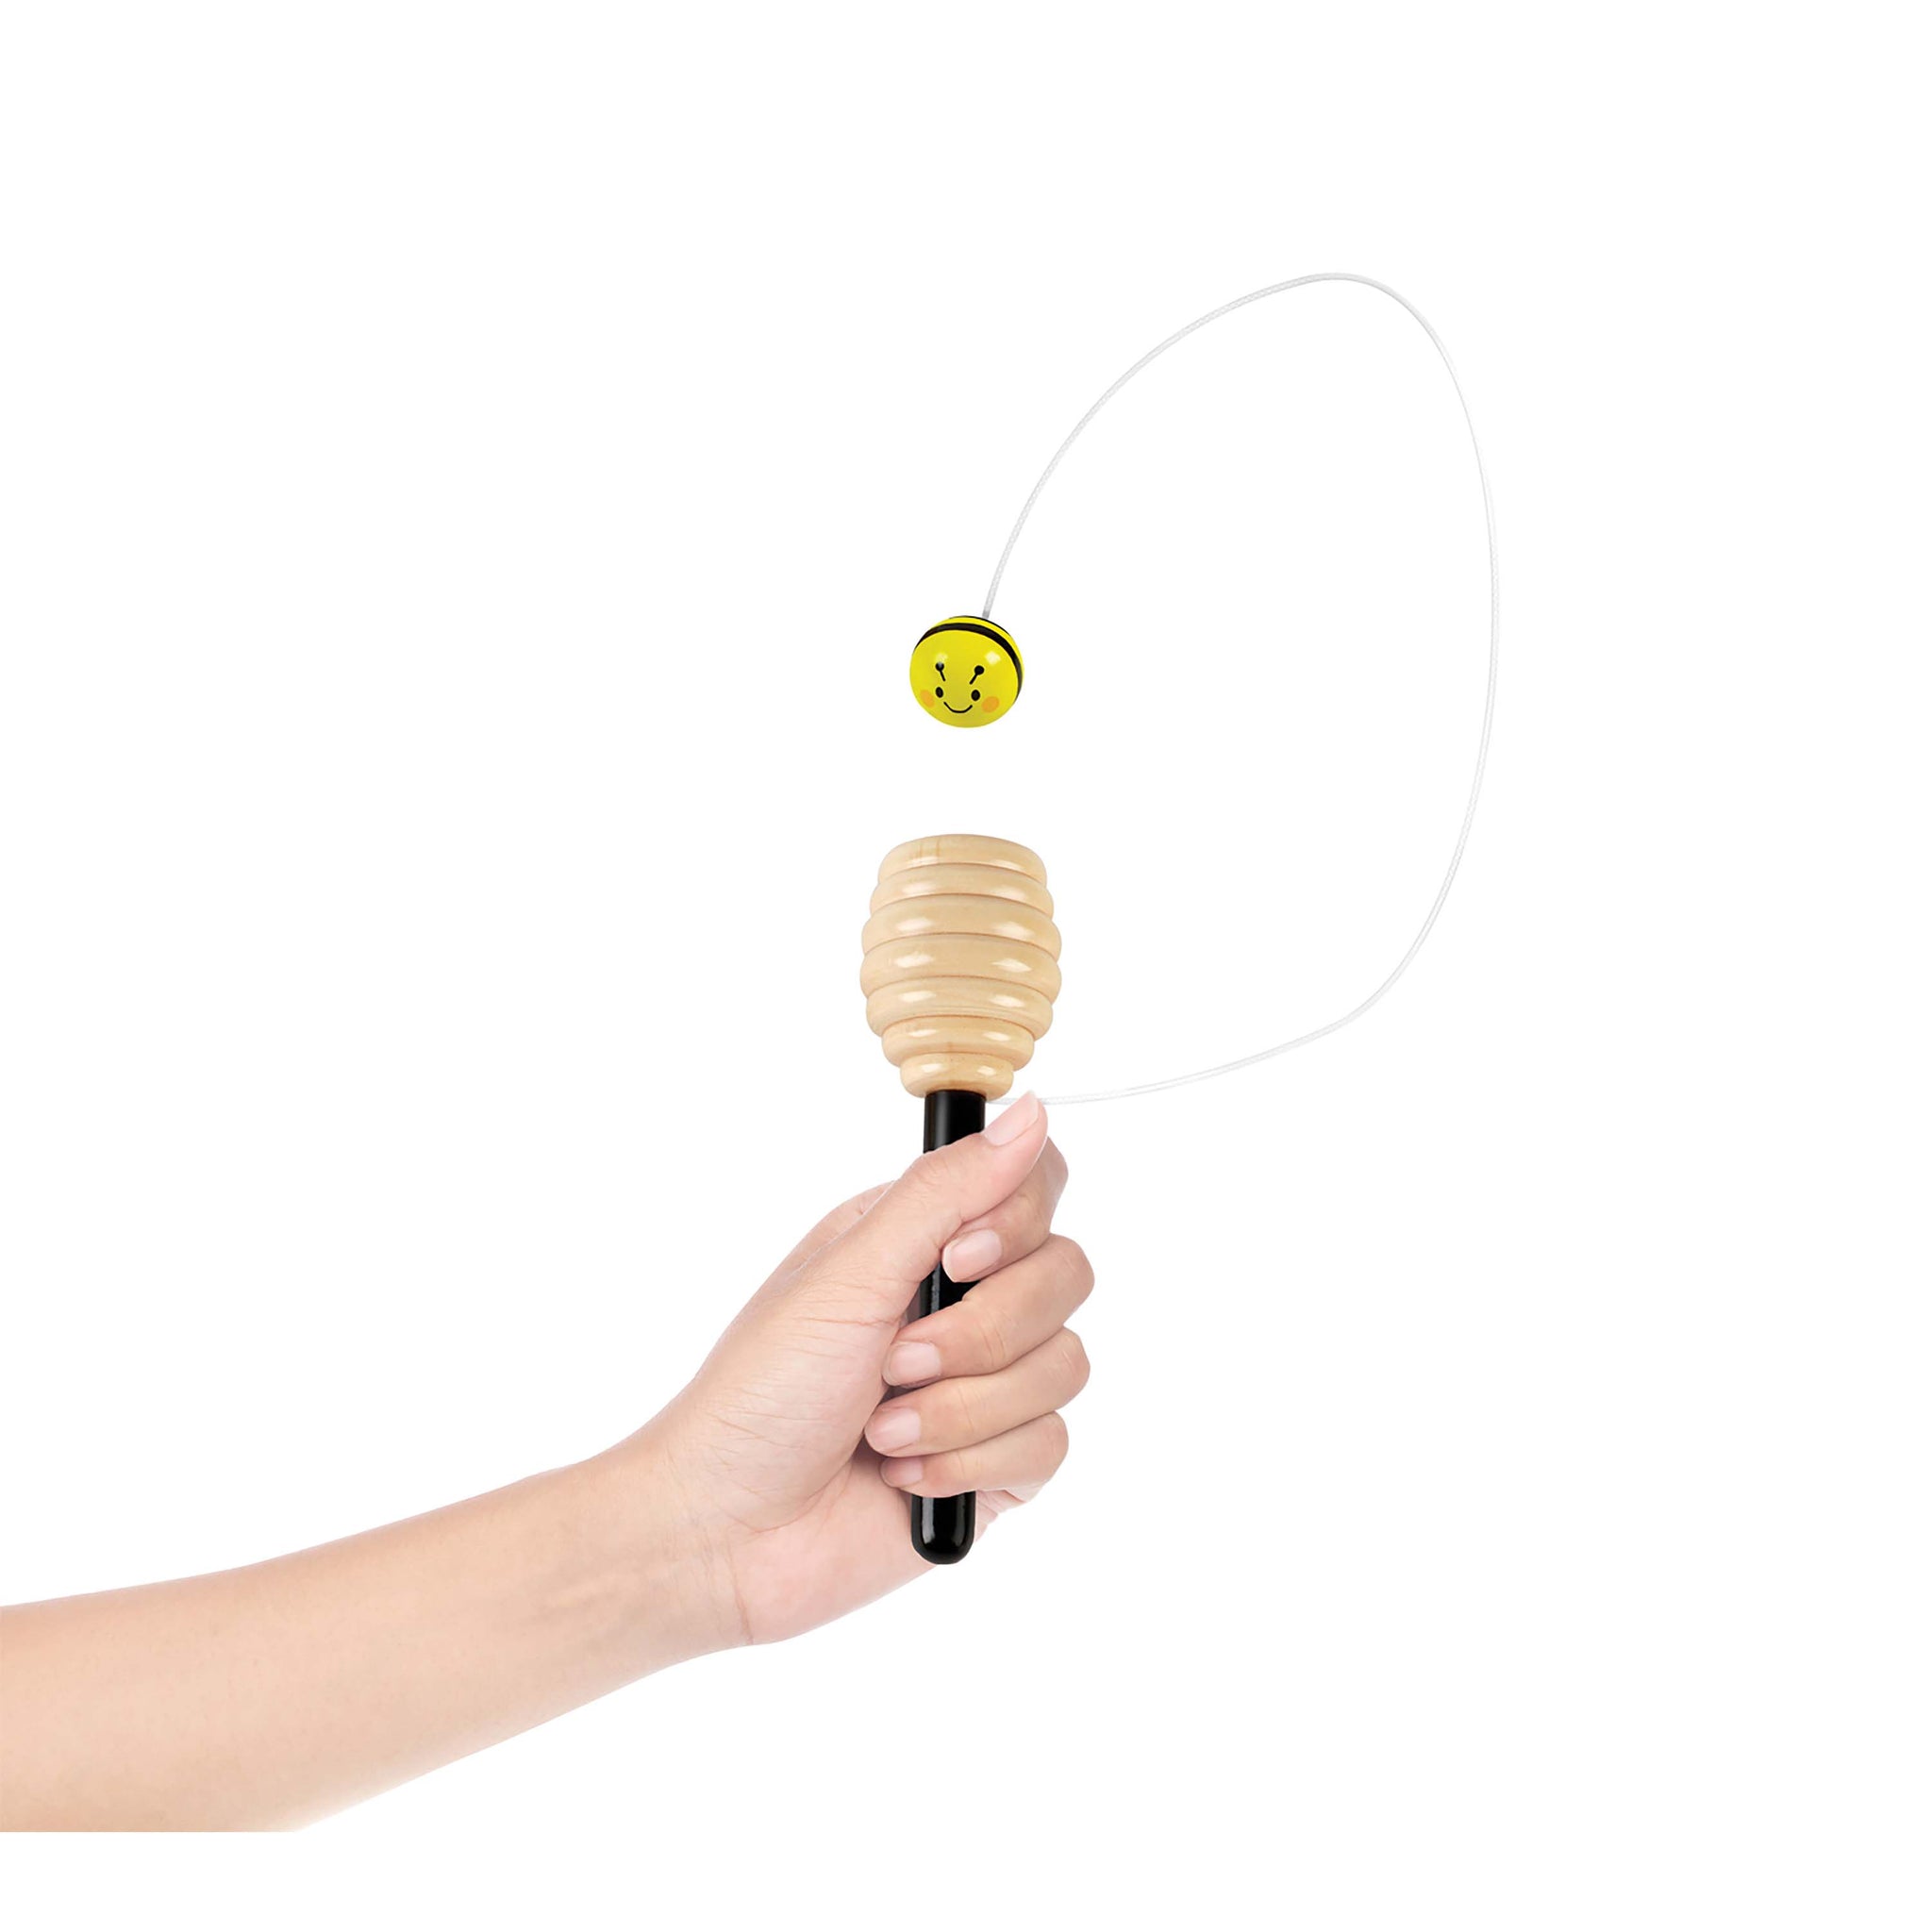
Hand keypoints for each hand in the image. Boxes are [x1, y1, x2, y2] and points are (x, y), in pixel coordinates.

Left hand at [629, 1093, 1091, 1644]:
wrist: (724, 1536)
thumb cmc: (758, 1394)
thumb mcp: (848, 1274)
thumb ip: (946, 1191)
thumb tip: (1033, 1110)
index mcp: (921, 1241)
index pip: (1033, 1189)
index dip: (1016, 1224)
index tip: (956, 1261)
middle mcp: (963, 1303)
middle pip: (1065, 1276)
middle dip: (980, 1333)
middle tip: (893, 1363)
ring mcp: (985, 1386)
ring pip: (1063, 1366)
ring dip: (963, 1408)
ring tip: (882, 1428)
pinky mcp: (996, 1466)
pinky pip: (1047, 1445)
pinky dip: (968, 1464)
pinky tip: (902, 1476)